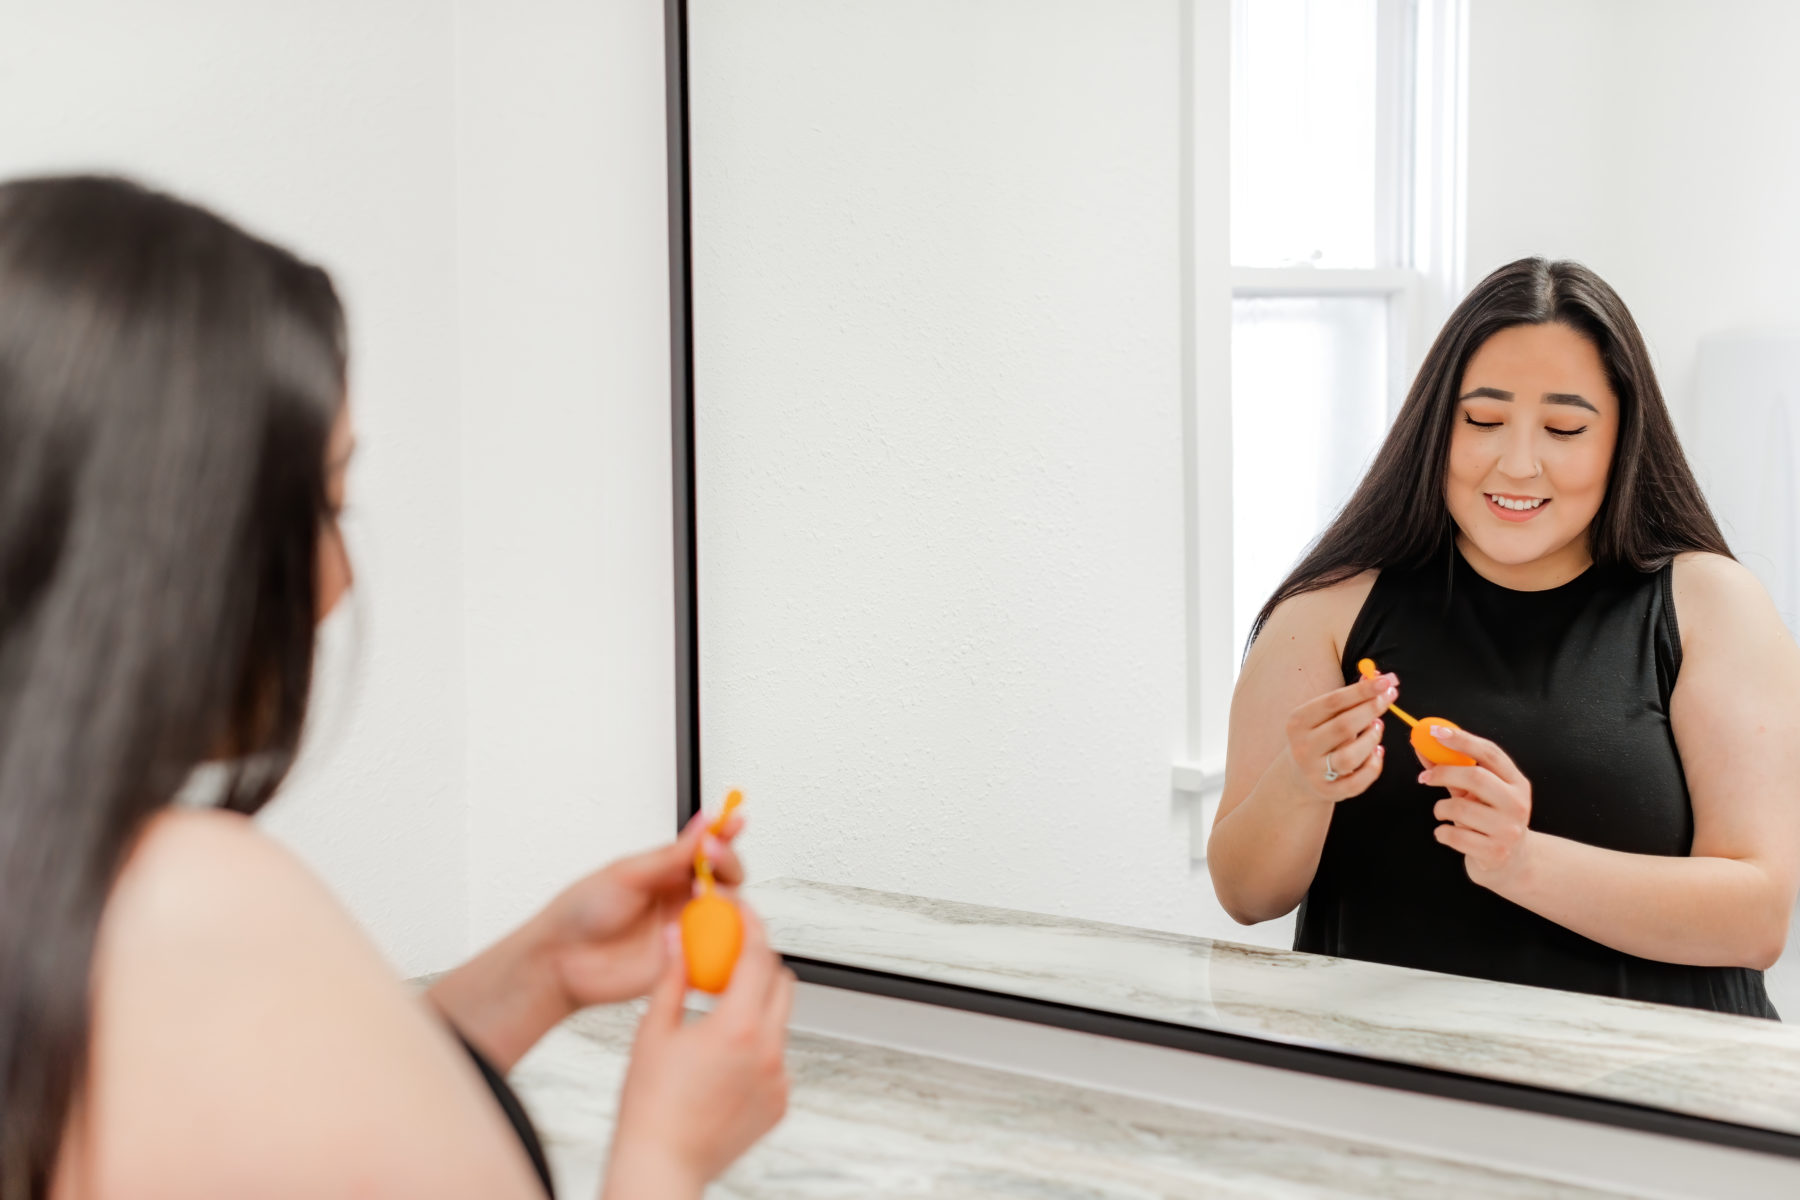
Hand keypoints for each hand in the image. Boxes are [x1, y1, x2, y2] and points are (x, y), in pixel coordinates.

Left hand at [543, 811, 745, 1010]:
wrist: (560, 959)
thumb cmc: (583, 912)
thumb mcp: (627, 874)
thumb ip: (671, 855)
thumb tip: (704, 822)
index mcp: (667, 871)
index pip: (708, 849)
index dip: (726, 834)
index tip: (735, 820)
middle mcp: (680, 899)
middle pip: (727, 879)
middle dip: (728, 864)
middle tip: (713, 858)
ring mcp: (684, 929)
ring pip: (727, 913)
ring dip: (726, 899)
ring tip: (705, 893)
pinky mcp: (684, 960)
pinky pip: (715, 950)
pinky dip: (719, 938)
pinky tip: (705, 928)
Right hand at [605, 907, 793, 1198]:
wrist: (662, 1166)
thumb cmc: (651, 1107)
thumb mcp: (654, 1031)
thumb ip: (673, 977)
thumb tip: (677, 938)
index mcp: (738, 1027)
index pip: (758, 956)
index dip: (752, 926)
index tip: (743, 911)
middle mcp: (768, 1050)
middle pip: (781, 982)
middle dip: (760, 963)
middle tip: (731, 957)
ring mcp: (779, 1078)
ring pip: (781, 1021)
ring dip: (758, 1006)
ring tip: (719, 1014)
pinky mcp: (780, 1102)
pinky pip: (777, 1058)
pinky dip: (758, 1047)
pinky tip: (723, 1059)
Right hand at [1281, 669, 1397, 803]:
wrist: (1298, 775)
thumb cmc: (1319, 735)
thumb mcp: (1324, 715)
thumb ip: (1349, 698)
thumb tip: (1376, 676)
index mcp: (1298, 722)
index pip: (1332, 702)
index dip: (1361, 691)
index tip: (1386, 681)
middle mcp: (1303, 747)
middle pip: (1343, 727)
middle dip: (1371, 710)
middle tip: (1390, 698)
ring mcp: (1314, 772)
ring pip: (1350, 757)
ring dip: (1372, 739)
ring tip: (1378, 727)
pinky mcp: (1328, 792)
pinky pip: (1358, 781)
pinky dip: (1374, 765)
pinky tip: (1377, 752)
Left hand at [1420, 725, 1535, 888]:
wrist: (1511, 862)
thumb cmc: (1488, 819)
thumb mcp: (1475, 792)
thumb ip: (1452, 768)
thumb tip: (1421, 744)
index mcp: (1517, 783)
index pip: (1490, 753)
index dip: (1461, 740)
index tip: (1434, 732)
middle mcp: (1517, 804)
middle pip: (1475, 777)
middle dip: (1442, 773)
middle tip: (1424, 777)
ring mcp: (1508, 830)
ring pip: (1460, 807)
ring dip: (1440, 808)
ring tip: (1442, 812)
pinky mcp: (1495, 853)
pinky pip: (1454, 835)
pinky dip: (1441, 832)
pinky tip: (1447, 832)